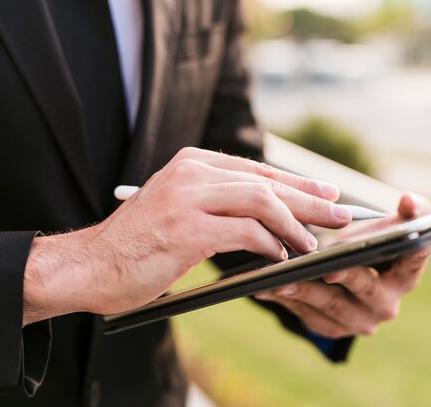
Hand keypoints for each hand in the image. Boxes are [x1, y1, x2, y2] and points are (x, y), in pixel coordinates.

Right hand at [23, 147, 352, 324]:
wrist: (89, 265)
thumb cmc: (138, 244)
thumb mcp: (179, 209)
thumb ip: (218, 203)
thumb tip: (270, 214)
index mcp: (193, 164)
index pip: (258, 170)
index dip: (298, 184)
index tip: (327, 194)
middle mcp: (192, 173)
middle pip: (267, 181)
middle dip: (310, 198)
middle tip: (341, 213)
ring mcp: (189, 198)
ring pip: (262, 201)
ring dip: (295, 223)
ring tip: (314, 241)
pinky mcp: (187, 228)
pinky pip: (245, 232)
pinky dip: (270, 243)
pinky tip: (281, 255)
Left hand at [256, 193, 430, 338]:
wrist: (345, 277)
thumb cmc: (367, 244)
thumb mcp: (385, 228)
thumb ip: (405, 210)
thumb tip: (408, 199)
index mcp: (406, 274)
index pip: (415, 258)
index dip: (412, 245)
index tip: (402, 232)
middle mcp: (386, 303)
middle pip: (366, 286)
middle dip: (345, 275)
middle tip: (327, 268)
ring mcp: (358, 320)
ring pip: (330, 303)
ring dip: (305, 288)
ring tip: (281, 276)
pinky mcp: (330, 328)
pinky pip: (305, 313)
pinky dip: (285, 299)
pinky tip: (265, 286)